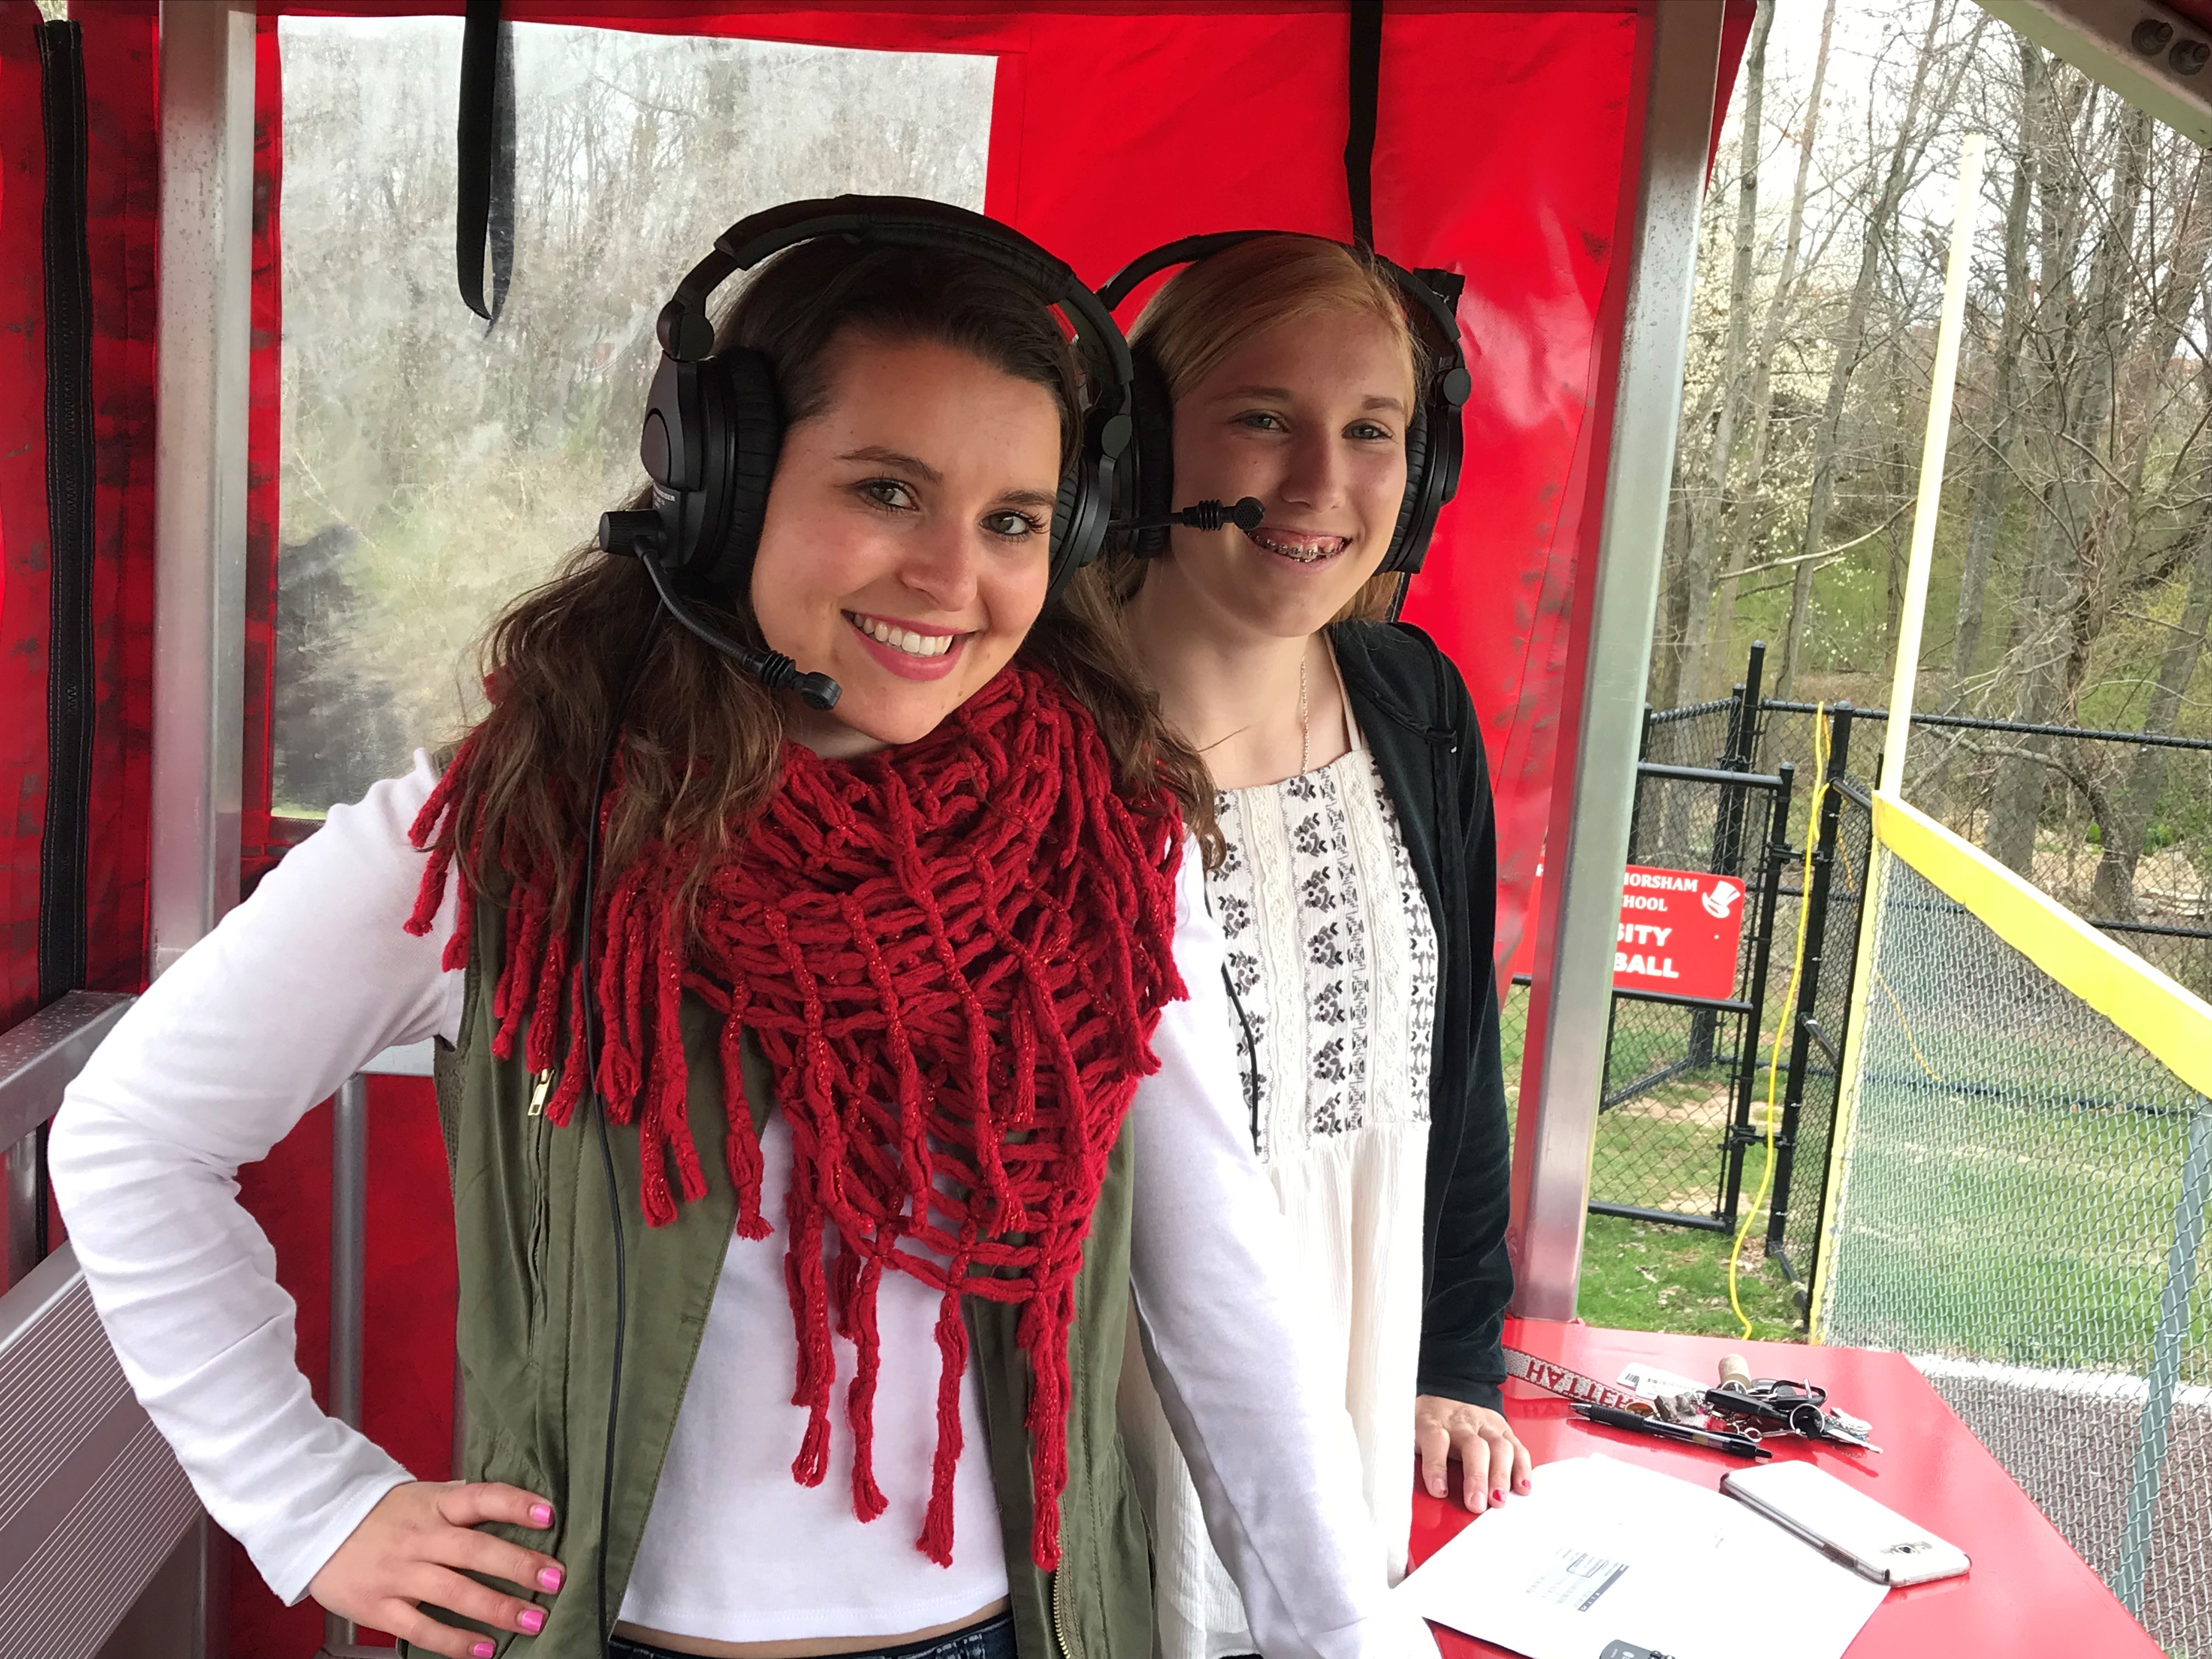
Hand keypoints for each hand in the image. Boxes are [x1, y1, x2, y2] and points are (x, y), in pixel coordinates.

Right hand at [309, 1480, 564, 1658]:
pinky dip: (454, 1641)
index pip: (481, 1498)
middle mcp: (420, 1537)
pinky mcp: (379, 1607)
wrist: (316, 1526)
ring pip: (454, 1592)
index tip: (548, 1515)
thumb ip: (460, 1502)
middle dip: (519, 1566)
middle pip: (475, 1551)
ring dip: (497, 1608)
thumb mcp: (421, 1495)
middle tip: (555, 1579)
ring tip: (534, 1619)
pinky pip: (422, 1627)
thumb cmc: (380, 1514)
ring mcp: (399, 1573)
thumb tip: (511, 1505)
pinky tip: (484, 1648)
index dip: (515, 1504)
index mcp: (434, 1505)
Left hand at [1414, 1395, 1532, 1514]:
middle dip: (1476, 1477)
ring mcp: (1485, 1424)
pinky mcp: (1503, 1429)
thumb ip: (1409, 1458)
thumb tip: (1403, 1491)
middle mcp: (1461, 1422)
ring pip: (1499, 1446)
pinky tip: (1522, 1488)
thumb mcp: (1409, 1434)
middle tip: (1476, 1504)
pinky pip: (1517, 1447)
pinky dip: (1522, 1469)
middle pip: (1474, 1446)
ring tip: (1498, 1500)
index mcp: (1432, 1422)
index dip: (1436, 1465)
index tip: (1438, 1490)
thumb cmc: (1427, 1423)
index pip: (1435, 1440)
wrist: (1446, 1393)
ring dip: (1501, 1476)